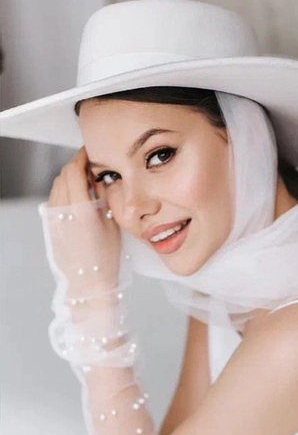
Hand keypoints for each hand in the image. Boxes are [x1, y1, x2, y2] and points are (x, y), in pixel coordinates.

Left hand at [43, 147, 121, 291]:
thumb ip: (102, 196)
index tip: (90, 152)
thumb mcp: (112, 223)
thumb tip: (99, 177)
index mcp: (80, 210)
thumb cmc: (105, 258)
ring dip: (69, 177)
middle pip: (63, 174)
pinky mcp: (49, 224)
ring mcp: (53, 218)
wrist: (88, 282)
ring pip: (57, 185)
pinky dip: (64, 191)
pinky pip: (54, 198)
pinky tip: (77, 197)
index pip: (74, 170)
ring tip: (85, 182)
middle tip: (91, 166)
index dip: (82, 157)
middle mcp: (62, 211)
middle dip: (76, 165)